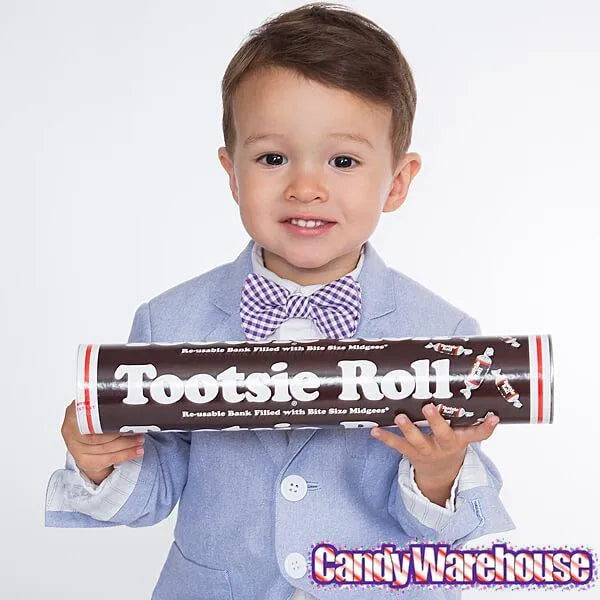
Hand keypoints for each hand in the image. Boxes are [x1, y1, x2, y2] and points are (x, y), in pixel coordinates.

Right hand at [61, 399, 144, 484]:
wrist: (87, 439)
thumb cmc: (96, 421)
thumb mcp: (98, 408)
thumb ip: (108, 406)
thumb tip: (131, 402)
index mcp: (74, 411)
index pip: (92, 419)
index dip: (110, 422)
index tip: (128, 421)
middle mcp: (70, 430)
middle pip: (98, 436)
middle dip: (122, 435)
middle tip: (139, 432)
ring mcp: (75, 447)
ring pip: (104, 449)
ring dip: (126, 446)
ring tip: (139, 441)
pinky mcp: (83, 461)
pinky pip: (106, 460)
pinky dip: (124, 455)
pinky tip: (135, 451)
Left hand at [370, 403, 498, 505]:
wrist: (441, 475)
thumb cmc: (452, 445)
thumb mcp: (466, 437)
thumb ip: (476, 423)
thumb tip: (494, 407)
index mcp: (460, 441)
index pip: (477, 435)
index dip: (486, 428)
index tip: (493, 418)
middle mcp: (443, 446)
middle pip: (442, 434)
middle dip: (436, 420)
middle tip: (429, 407)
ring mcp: (426, 451)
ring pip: (417, 440)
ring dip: (408, 428)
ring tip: (399, 416)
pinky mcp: (410, 453)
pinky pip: (396, 446)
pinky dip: (385, 437)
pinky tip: (374, 430)